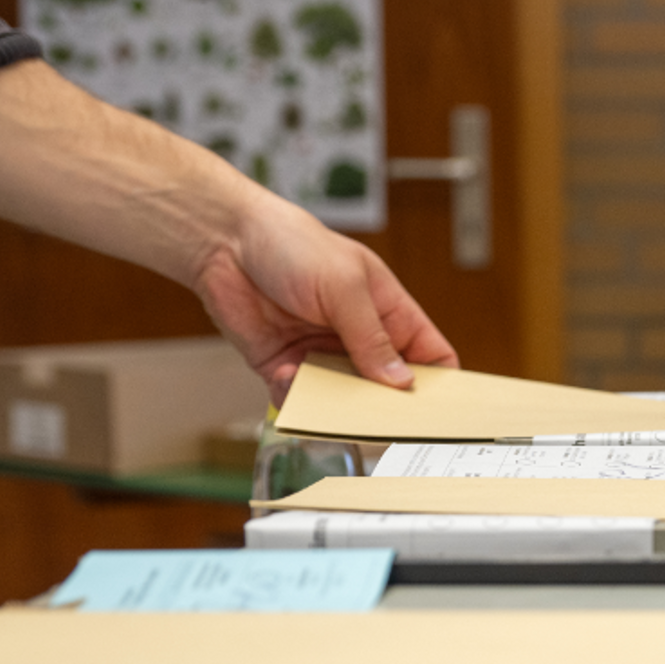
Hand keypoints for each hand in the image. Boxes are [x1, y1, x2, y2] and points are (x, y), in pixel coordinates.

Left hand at [192, 188, 458, 404]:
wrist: (223, 241)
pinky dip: (295, 399)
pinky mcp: (285, 367)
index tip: (438, 411)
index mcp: (390, 314)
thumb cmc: (292, 245)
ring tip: (327, 403)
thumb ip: (372, 338)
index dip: (440, 385)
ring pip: (344, 402)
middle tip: (380, 422)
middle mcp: (360, 339)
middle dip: (385, 407)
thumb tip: (402, 382)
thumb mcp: (345, 287)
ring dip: (336, 407)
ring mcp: (323, 355)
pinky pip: (299, 399)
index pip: (432, 357)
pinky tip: (286, 376)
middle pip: (389, 390)